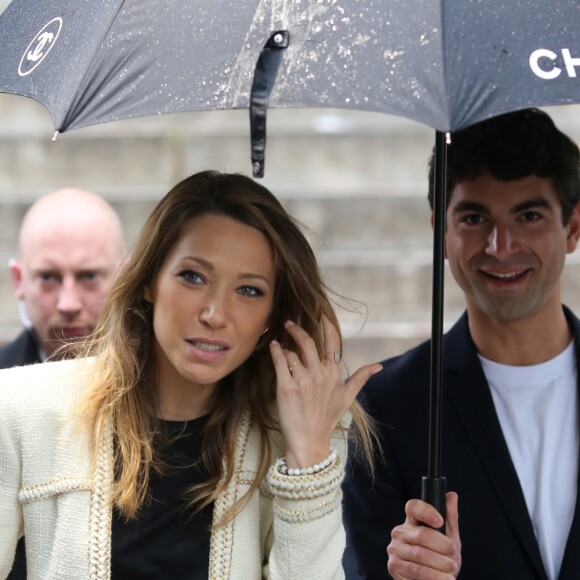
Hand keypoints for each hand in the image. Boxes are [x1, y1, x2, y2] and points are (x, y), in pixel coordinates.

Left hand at [269, 315, 381, 467]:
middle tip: (289, 323)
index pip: (332, 342)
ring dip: (285, 347)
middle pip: (308, 342)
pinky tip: (274, 347)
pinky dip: (276, 352)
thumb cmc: (327, 419)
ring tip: (281, 346)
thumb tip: (379, 366)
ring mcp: (303, 381)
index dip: (326, 324)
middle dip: (297, 329)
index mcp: (334, 374)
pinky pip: (280, 362)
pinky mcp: (286, 388)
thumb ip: (360, 378)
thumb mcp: (347, 398)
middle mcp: (320, 374)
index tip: (320, 311)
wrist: (309, 441)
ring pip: (292, 352)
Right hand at [387, 492, 460, 579]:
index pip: (413, 507)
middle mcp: (399, 533)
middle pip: (422, 534)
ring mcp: (395, 551)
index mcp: (410, 521)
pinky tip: (443, 579)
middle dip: (443, 547)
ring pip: (420, 555)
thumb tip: (452, 495)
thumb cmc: (440, 557)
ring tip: (451, 570)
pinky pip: (416, 573)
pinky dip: (434, 577)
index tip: (440, 522)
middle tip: (453, 556)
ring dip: (441, 565)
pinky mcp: (394, 568)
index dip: (427, 512)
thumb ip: (450, 518)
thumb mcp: (448, 538)